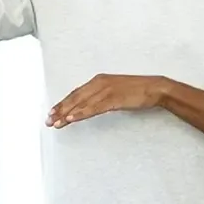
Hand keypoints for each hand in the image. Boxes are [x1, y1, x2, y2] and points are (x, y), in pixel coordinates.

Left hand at [47, 74, 165, 127]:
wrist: (154, 88)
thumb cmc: (136, 91)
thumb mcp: (114, 91)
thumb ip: (100, 96)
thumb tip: (88, 106)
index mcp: (98, 80)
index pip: (76, 93)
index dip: (63, 103)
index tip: (52, 112)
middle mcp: (99, 83)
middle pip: (75, 98)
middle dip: (60, 110)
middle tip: (49, 120)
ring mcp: (105, 90)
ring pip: (81, 103)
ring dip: (67, 114)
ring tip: (56, 123)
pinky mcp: (113, 99)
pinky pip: (93, 108)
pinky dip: (81, 114)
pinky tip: (72, 119)